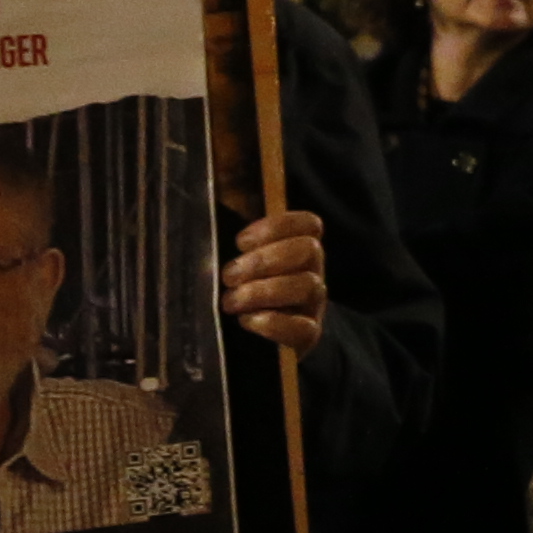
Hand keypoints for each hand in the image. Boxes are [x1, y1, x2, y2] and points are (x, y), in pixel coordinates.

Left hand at [223, 209, 327, 353]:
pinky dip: (271, 323)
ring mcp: (313, 305)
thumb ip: (236, 232)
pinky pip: (303, 328)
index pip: (309, 224)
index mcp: (298, 249)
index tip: (240, 242)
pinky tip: (247, 320)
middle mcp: (313, 272)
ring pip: (307, 286)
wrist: (256, 346)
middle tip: (229, 275)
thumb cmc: (242, 292)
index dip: (277, 226)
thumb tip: (219, 186)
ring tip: (232, 301)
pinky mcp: (308, 336)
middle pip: (309, 251)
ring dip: (262, 291)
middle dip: (263, 260)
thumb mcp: (240, 260)